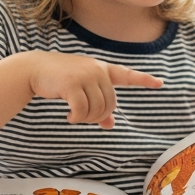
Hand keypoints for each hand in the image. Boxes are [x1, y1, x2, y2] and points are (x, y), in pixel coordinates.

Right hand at [24, 52, 161, 128]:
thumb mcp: (81, 88)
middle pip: (110, 104)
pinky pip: (82, 110)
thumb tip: (111, 125)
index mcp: (102, 69)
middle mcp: (97, 70)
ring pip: (97, 109)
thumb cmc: (60, 79)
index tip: (160, 83)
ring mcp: (85, 76)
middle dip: (99, 116)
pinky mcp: (72, 84)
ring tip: (75, 116)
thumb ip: (97, 103)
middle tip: (84, 118)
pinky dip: (77, 118)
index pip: (127, 75)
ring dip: (86, 119)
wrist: (34, 69)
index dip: (144, 80)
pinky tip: (69, 117)